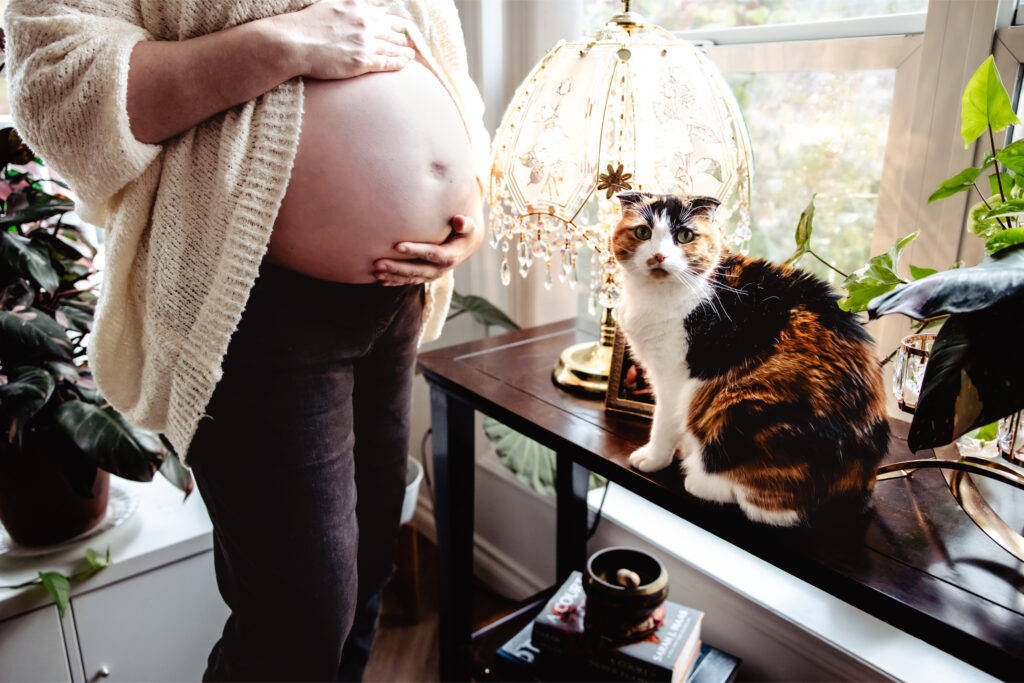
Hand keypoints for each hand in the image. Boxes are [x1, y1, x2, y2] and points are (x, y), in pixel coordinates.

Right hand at [276, 0, 415, 79]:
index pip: (382, 13)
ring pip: (392, 46)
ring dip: (404, 50)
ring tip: (411, 54)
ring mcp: (365, 42)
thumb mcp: (329, 3)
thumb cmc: (305, 24)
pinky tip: (407, 62)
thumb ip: (349, 4)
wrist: (293, 43)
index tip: (398, 25)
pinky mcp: (362, 61)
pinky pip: (388, 62)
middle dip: (401, 36)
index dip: (392, 20)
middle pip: (391, 30)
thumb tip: (367, 4)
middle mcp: (364, 23)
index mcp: (356, 7)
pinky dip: (400, 62)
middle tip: (408, 42)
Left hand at [373, 215, 482, 285]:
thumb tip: (459, 220)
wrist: (466, 247)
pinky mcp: (424, 276)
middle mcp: (440, 269)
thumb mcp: (470, 227)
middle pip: (417, 269)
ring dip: (392, 275)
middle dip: (397, 267)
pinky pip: (408, 281)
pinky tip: (380, 280)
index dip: (416, 250)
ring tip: (375, 271)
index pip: (432, 254)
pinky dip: (394, 281)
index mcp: (451, 256)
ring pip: (410, 277)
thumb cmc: (465, 232)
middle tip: (378, 263)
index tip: (398, 245)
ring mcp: (431, 275)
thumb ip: (465, 224)